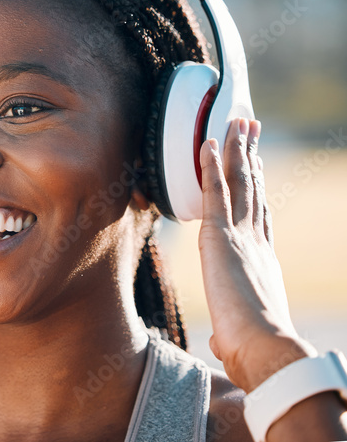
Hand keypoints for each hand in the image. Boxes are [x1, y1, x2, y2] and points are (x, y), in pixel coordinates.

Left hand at [197, 118, 314, 392]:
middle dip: (251, 157)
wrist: (264, 347)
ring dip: (235, 149)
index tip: (259, 170)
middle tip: (251, 130)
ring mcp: (241, 235)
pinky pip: (215, 192)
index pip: (260, 218)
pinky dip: (210, 165)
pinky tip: (207, 142)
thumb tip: (221, 344)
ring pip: (239, 181)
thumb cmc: (255, 350)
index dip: (260, 191)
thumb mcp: (238, 335)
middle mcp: (256, 242)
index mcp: (262, 262)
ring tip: (236, 122)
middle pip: (254, 190)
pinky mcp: (221, 235)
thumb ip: (229, 332)